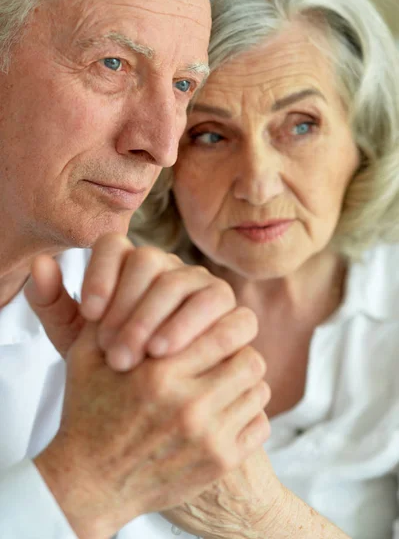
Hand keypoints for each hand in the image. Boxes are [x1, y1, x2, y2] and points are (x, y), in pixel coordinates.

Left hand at [25, 233, 236, 370]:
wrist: (154, 403)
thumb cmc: (113, 366)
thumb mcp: (78, 343)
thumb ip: (55, 306)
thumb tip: (41, 264)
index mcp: (129, 267)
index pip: (115, 245)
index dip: (102, 274)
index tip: (91, 313)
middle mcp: (169, 269)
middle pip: (151, 263)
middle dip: (131, 307)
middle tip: (116, 352)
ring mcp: (205, 288)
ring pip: (190, 284)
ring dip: (168, 318)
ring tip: (149, 354)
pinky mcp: (235, 315)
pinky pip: (231, 312)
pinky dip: (207, 331)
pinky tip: (180, 355)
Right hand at [34, 308, 269, 538]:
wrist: (89, 484)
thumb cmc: (87, 413)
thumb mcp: (86, 357)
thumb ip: (112, 317)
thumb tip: (140, 280)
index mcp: (158, 373)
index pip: (225, 332)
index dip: (225, 325)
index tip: (216, 327)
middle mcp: (188, 405)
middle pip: (250, 359)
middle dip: (239, 350)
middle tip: (226, 351)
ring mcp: (208, 438)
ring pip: (259, 390)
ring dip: (244, 381)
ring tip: (224, 379)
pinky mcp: (219, 464)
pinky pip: (260, 424)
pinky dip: (248, 413)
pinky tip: (226, 410)